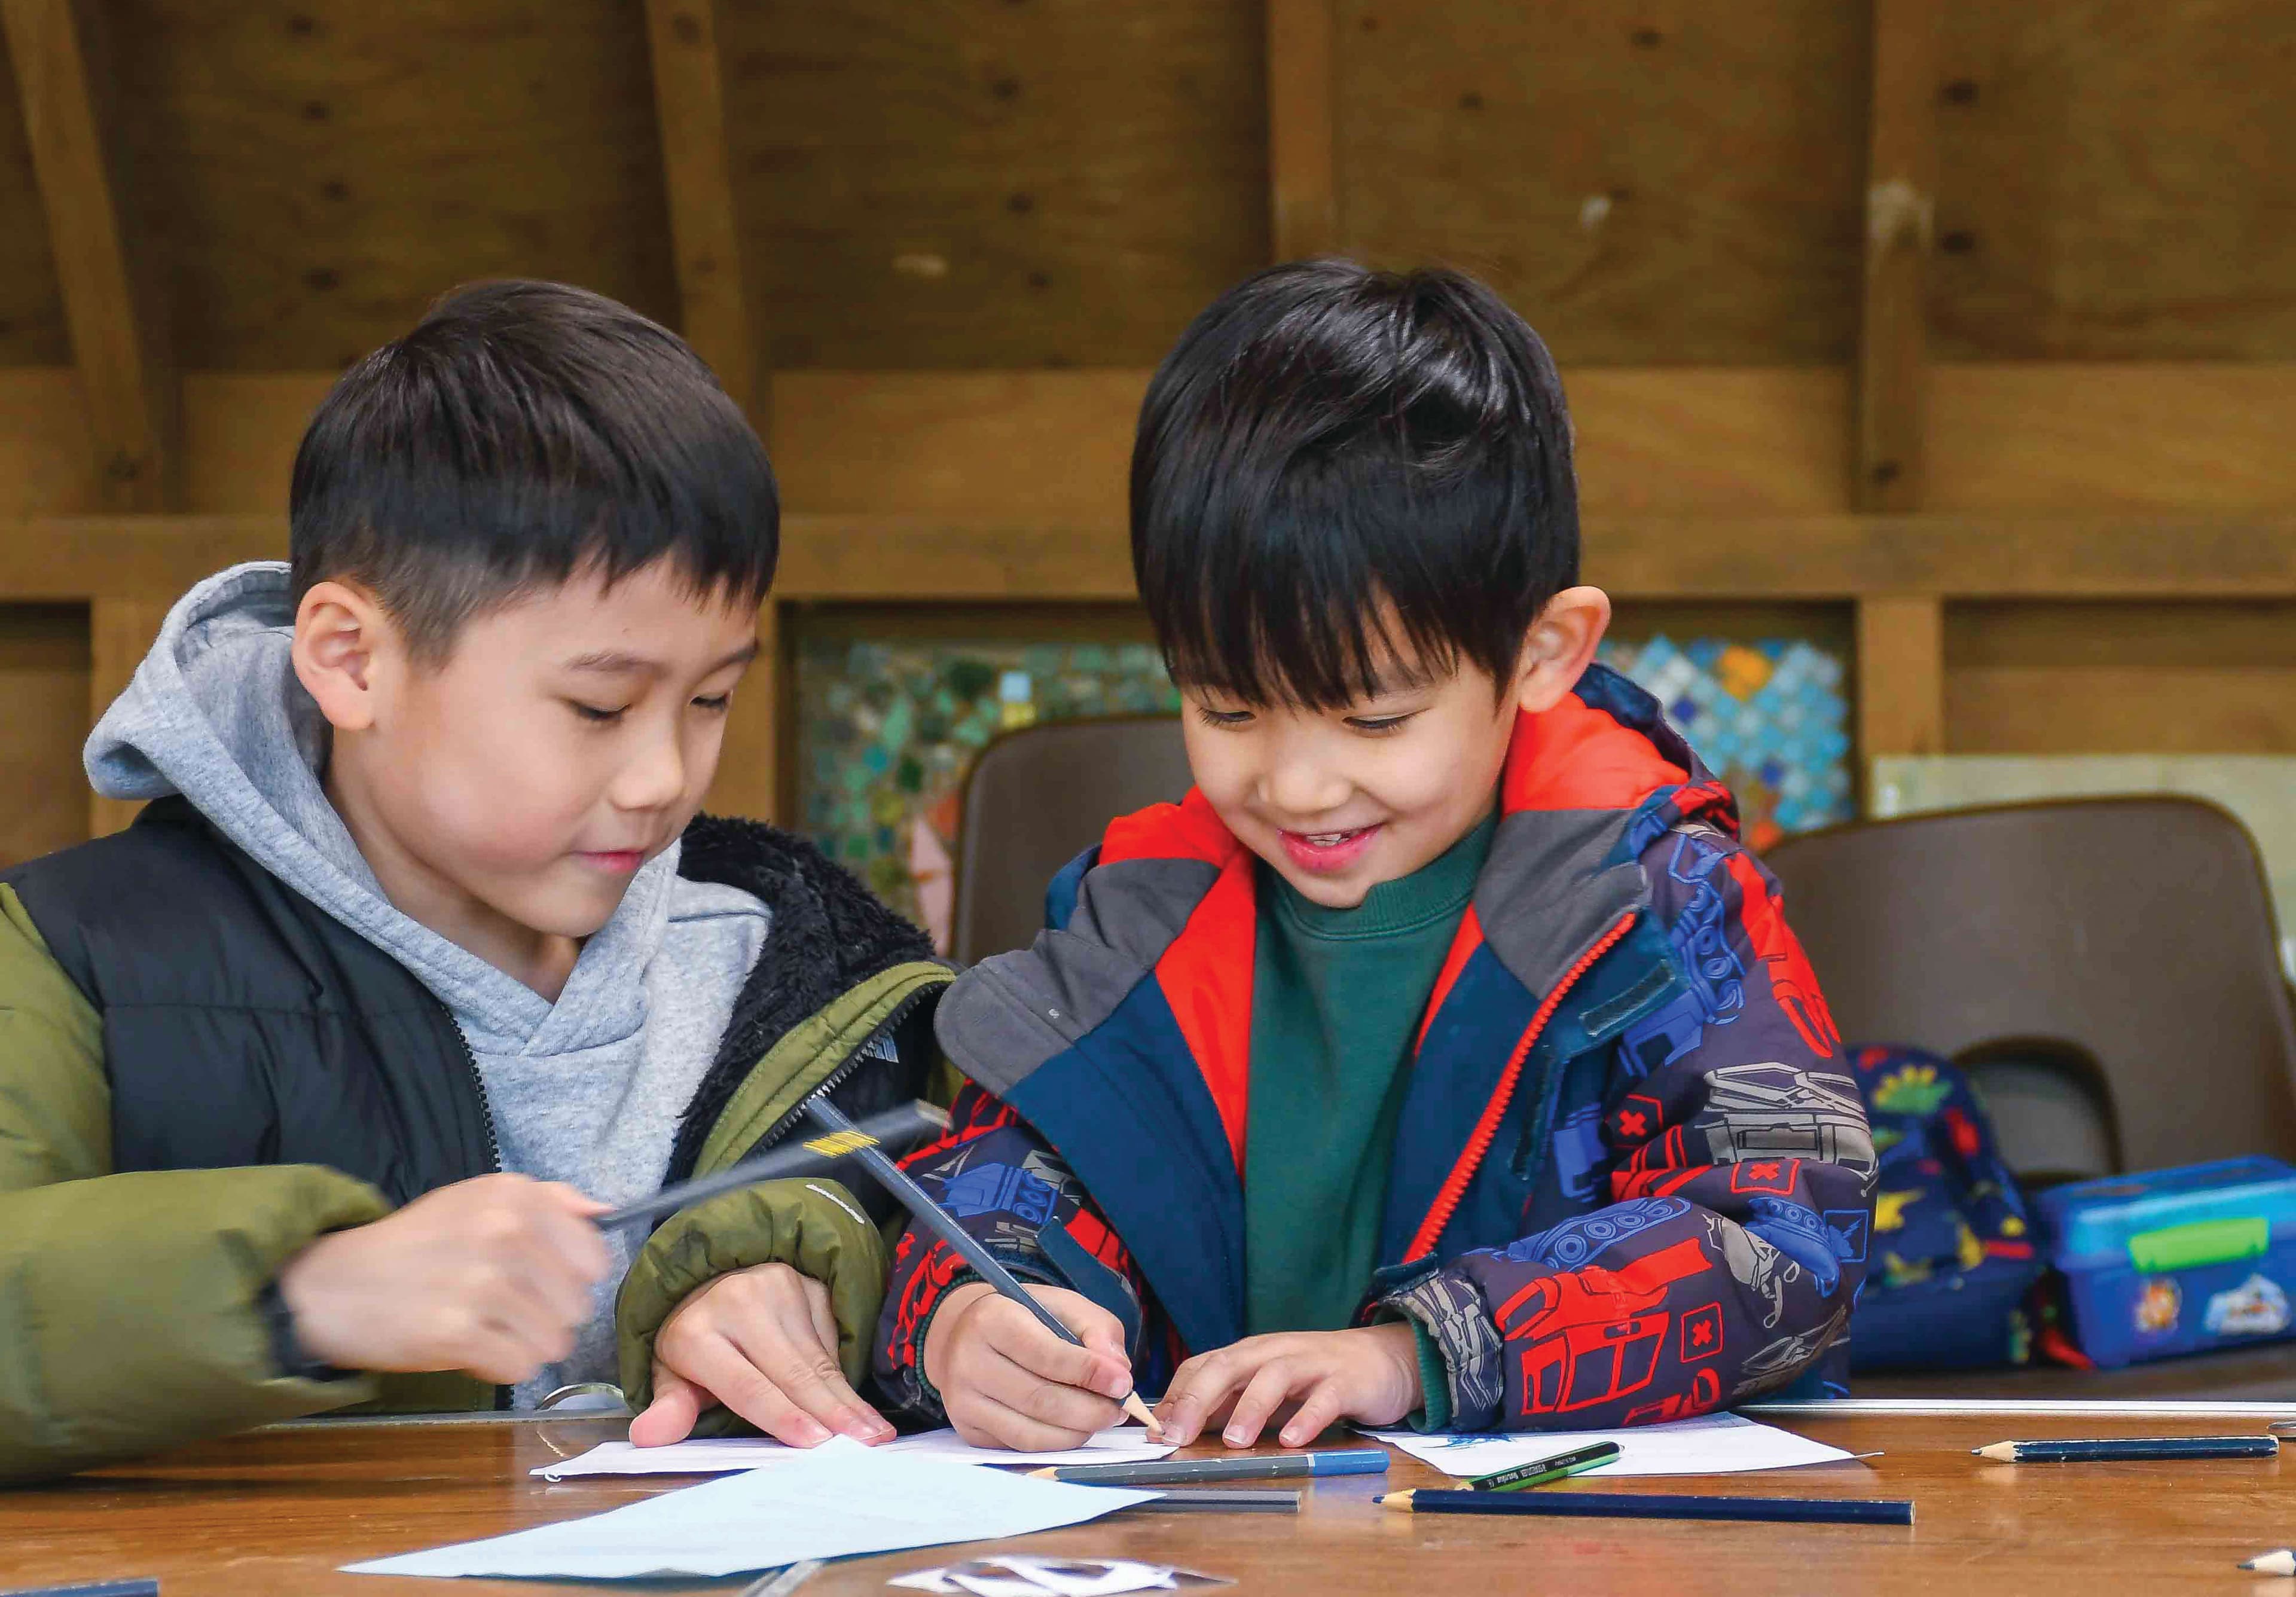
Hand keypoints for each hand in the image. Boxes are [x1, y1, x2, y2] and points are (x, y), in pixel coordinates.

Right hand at [277, 1174, 609, 1384]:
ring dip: (522, 1345)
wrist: (332, 1284)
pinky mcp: (457, 1333)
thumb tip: (606, 1212)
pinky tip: (469, 1348)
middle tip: (499, 1308)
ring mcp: (481, 1283)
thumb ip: (549, 1201)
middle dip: (545, 1317)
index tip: (536, 1281)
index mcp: (516, 1197)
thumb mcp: (478, 1200)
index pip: (594, 1259)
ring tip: (484, 1327)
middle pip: (578, 1306)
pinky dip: (498, 1367)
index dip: (570, 1280)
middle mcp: (505, 1233)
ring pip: (554, 1342)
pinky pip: (519, 1368)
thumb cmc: (416, 1244)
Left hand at [630, 1262, 893, 1447]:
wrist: (712, 1275)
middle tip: (865, 1443)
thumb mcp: (671, 1372)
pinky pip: (830, 1339)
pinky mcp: (808, 1282)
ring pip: (819, 1357)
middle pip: (793, 1372)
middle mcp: (739, 1302)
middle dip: (832, 1412)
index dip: (781, 1414)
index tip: (815, 1441)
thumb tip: (647, 1435)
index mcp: (696, 1332)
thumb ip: (671, 1405)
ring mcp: (779, 1287)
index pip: (745, 1383)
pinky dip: (841, 1376)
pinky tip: (857, 1405)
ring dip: (848, 1399)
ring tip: (875, 1433)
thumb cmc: (694, 1340)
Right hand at [921, 1281, 1134, 1450]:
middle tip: (1119, 1409)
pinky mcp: (967, 1430)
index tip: (1123, 1383)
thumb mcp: (1063, 1305)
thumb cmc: (1024, 1318)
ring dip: (1077, 1432)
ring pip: (1030, 1432)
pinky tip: (1074, 1427)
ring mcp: (962, 1401)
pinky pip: (1020, 1446)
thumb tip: (1117, 1369)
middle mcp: (968, 1361)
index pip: (1045, 1354)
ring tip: (1102, 1419)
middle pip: (1039, 1399)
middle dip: (1090, 1410)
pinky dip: (1055, 1442)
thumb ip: (1096, 1329)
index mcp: (992, 1319)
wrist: (968, 1335)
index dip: (1088, 1372)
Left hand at [1153, 1323, 1421, 1448]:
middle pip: (1229, 1366)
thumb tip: (1183, 1428)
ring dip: (1250, 1408)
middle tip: (1178, 1436)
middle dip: (1198, 1399)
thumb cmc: (1315, 1377)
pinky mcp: (1345, 1381)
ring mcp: (1311, 1364)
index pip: (1203, 1365)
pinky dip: (1307, 1418)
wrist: (1383, 1358)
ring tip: (1234, 1441)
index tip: (1156, 1430)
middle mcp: (1274, 1352)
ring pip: (1274, 1376)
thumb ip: (1230, 1404)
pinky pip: (1324, 1398)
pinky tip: (1293, 1440)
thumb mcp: (1267, 1387)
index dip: (1177, 1396)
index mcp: (1250, 1354)